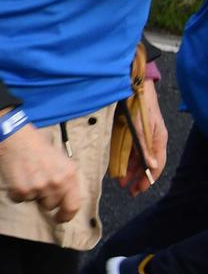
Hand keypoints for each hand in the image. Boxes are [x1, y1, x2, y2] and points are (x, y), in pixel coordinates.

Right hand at [0, 122, 82, 223]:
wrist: (14, 137)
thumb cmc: (36, 144)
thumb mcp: (60, 159)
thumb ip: (64, 178)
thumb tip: (64, 197)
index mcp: (70, 175)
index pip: (73, 205)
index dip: (66, 215)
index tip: (60, 218)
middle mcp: (57, 183)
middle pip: (51, 205)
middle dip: (44, 198)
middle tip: (36, 184)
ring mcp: (39, 188)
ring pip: (34, 202)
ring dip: (30, 194)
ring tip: (25, 176)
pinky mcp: (21, 190)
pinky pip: (19, 199)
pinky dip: (15, 191)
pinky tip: (15, 177)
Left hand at [123, 80, 167, 194]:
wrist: (131, 84)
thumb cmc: (140, 104)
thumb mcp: (141, 127)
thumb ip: (144, 146)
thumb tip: (152, 166)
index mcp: (158, 139)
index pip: (156, 165)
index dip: (148, 178)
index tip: (139, 189)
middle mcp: (151, 139)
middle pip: (146, 163)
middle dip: (137, 177)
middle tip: (127, 190)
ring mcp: (141, 135)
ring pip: (136, 157)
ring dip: (129, 170)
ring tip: (119, 181)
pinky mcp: (131, 130)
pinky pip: (129, 149)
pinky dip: (123, 158)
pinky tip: (116, 166)